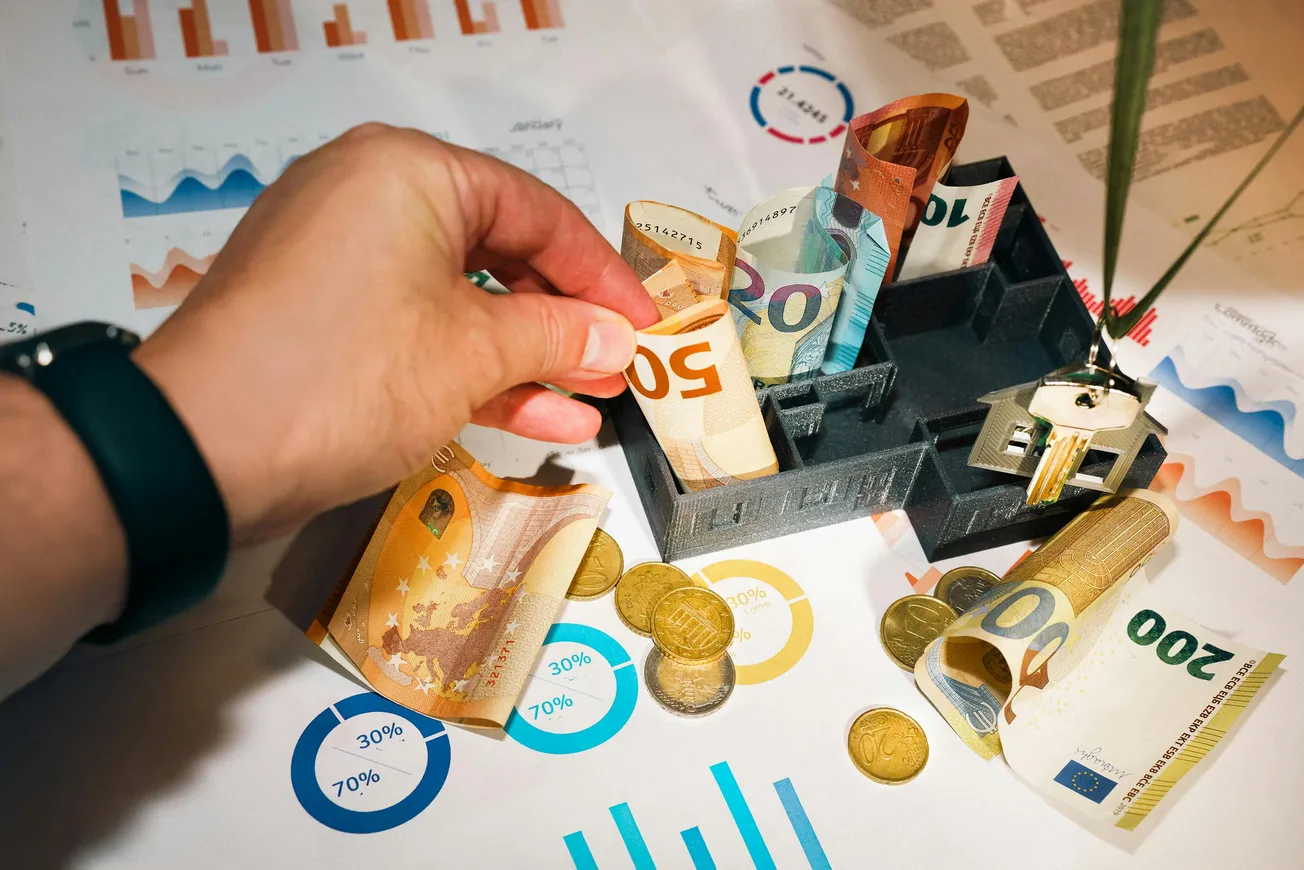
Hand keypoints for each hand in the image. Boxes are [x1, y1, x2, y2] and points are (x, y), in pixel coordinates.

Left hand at [134, 123, 658, 542]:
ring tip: (591, 401)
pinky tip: (539, 416)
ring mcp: (341, 259)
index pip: (536, 211)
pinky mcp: (323, 317)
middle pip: (498, 253)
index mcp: (409, 170)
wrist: (201, 451)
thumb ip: (559, 336)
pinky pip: (417, 330)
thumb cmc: (344, 375)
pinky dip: (472, 370)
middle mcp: (370, 196)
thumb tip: (617, 340)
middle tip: (620, 368)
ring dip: (527, 356)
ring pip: (459, 301)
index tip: (647, 325)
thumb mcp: (473, 352)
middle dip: (564, 322)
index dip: (601, 275)